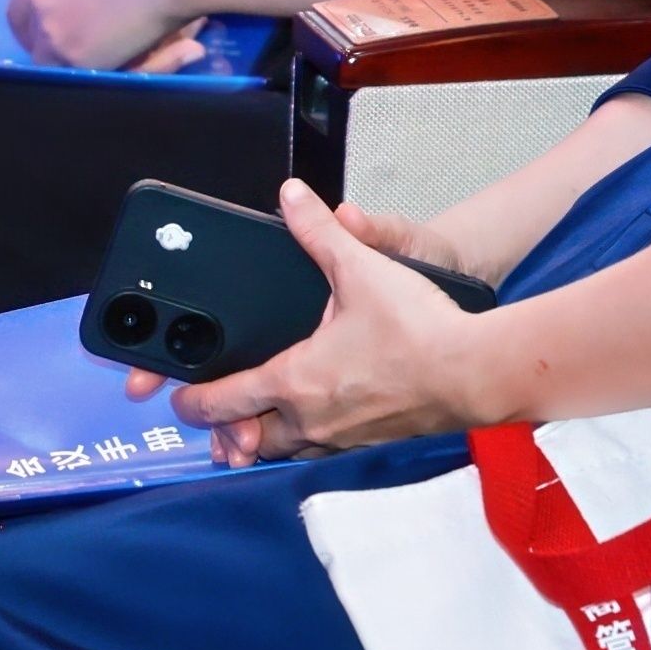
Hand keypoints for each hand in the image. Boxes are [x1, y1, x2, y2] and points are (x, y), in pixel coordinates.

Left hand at [2, 0, 192, 70]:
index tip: (72, 25)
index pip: (25, 4)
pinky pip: (78, 78)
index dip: (42, 18)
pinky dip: (109, 73)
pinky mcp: (71, 56)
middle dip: (53, 44)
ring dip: (81, 61)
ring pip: (52, 60)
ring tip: (126, 55)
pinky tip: (143, 60)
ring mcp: (52, 28)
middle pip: (28, 34)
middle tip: (94, 48)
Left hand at [135, 181, 495, 461]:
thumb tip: (292, 197)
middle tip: (215, 419)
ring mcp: (341, 438)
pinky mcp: (370, 442)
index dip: (194, 402)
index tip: (178, 400)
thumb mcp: (362, 269)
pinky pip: (321, 451)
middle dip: (228, 429)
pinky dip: (306, 442)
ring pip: (285, 452)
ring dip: (264, 441)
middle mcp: (310, 419)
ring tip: (255, 429)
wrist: (472, 372)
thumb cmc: (418, 331)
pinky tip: (317, 423)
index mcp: (295, 380)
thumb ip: (320, 233)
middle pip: (249, 439)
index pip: (225, 400)